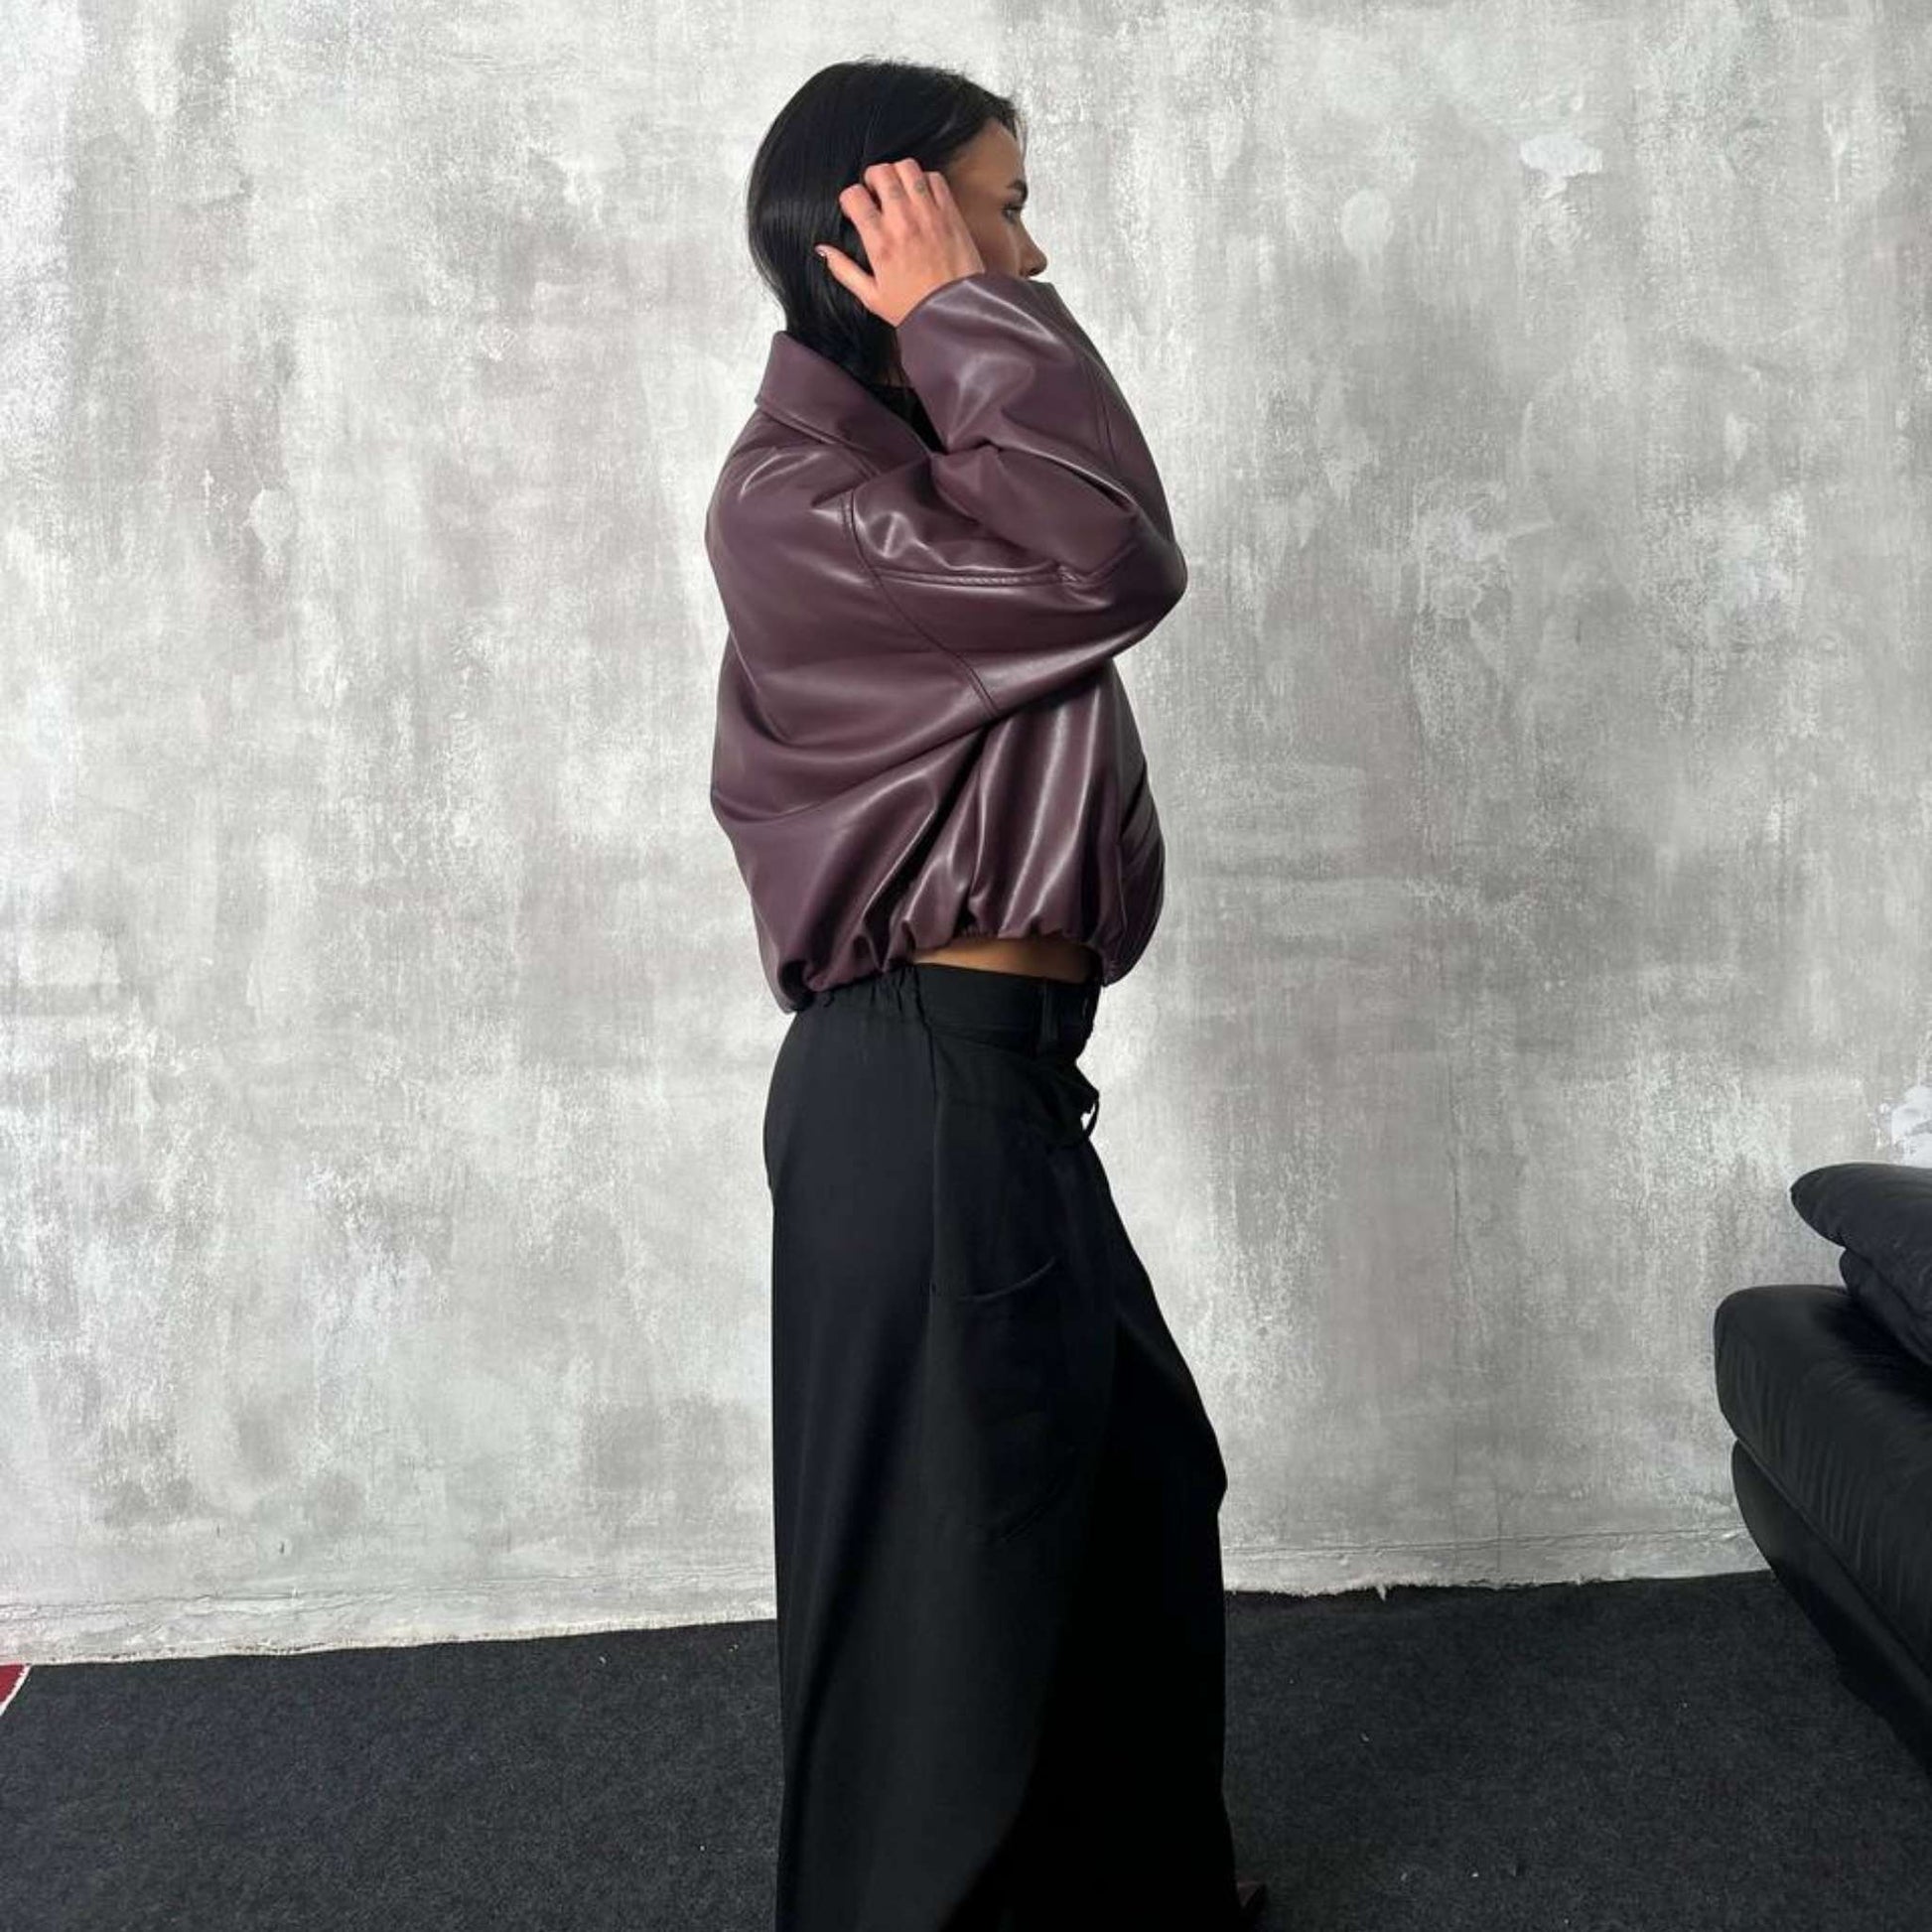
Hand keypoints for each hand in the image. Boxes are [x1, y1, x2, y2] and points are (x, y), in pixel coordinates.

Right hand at [816, 160, 986, 327]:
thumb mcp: (872, 297)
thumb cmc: (914, 309)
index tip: (855, 208)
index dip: (850, 198)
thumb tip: (823, 250)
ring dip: (898, 173)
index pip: (855, 196)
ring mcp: (928, 214)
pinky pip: (935, 178)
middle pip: (881, 173)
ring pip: (907, 168)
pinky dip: (925, 180)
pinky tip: (921, 196)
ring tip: (898, 189)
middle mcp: (903, 222)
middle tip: (875, 193)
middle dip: (872, 178)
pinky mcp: (950, 213)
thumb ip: (844, 270)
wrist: (956, 315)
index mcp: (880, 242)